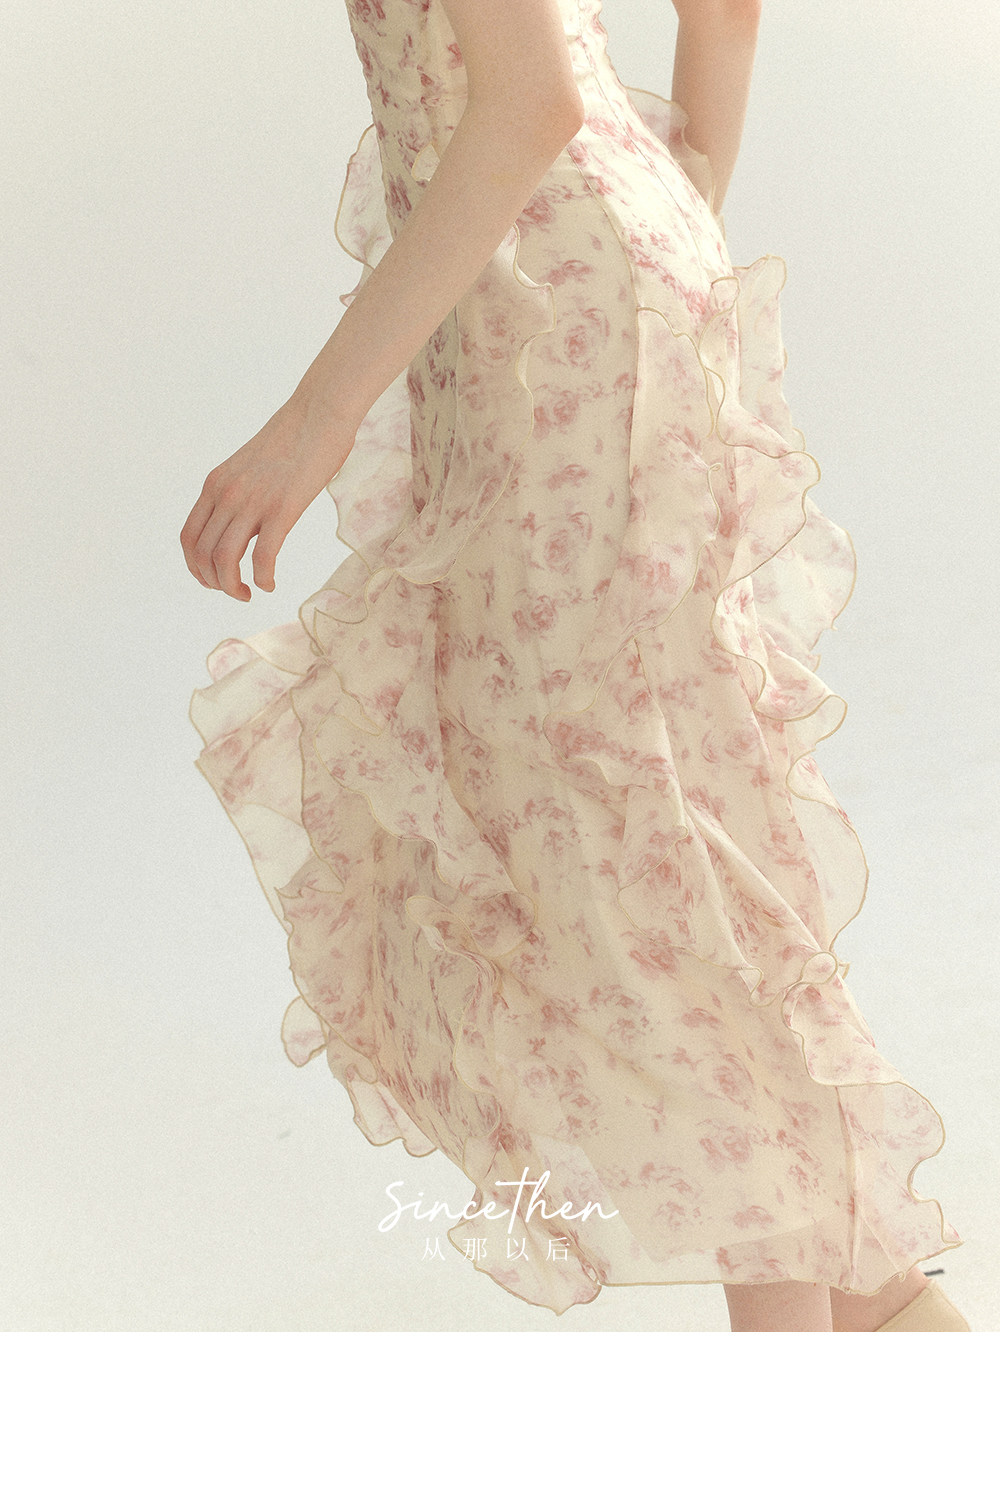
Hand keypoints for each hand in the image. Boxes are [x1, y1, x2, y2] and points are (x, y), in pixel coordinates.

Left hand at [180, 396, 357, 600]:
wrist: (318, 413)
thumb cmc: (293, 440)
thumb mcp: (249, 468)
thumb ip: (239, 495)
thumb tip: (243, 527)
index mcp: (215, 485)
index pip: (189, 538)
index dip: (196, 568)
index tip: (215, 580)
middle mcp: (226, 494)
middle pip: (202, 555)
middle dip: (215, 583)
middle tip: (236, 591)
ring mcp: (252, 502)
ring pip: (224, 561)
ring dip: (232, 587)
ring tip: (248, 593)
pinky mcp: (282, 509)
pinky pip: (262, 558)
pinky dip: (262, 579)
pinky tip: (270, 584)